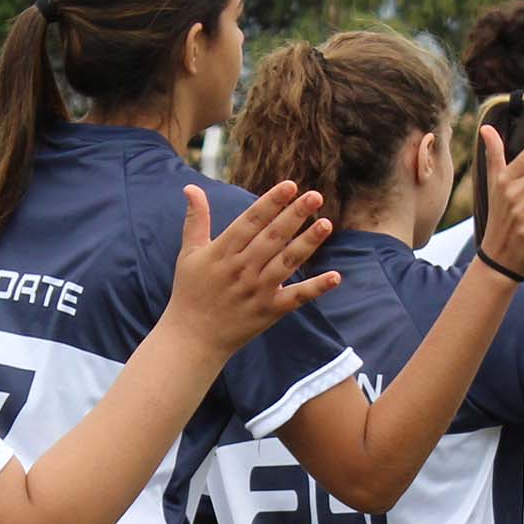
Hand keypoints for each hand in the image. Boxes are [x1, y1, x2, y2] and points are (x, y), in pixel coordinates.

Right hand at [161, 182, 340, 354]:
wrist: (193, 338)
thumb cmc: (190, 292)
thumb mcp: (189, 254)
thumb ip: (196, 220)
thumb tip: (191, 187)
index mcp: (222, 252)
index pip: (251, 221)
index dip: (271, 202)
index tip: (290, 185)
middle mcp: (242, 269)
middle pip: (272, 238)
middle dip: (294, 215)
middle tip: (315, 196)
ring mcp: (257, 291)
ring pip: (286, 262)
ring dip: (307, 243)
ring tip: (326, 224)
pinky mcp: (269, 311)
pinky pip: (296, 298)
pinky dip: (315, 288)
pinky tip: (335, 277)